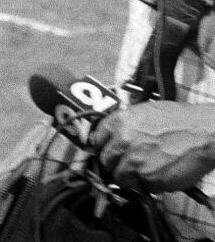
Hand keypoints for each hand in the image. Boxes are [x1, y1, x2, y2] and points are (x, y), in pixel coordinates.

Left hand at [92, 101, 214, 191]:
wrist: (204, 133)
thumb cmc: (181, 121)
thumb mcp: (145, 112)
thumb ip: (126, 125)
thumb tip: (114, 136)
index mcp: (119, 122)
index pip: (96, 139)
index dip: (103, 147)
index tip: (107, 152)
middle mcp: (122, 141)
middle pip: (105, 161)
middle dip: (115, 164)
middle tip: (128, 164)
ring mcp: (135, 161)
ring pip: (120, 177)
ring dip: (130, 177)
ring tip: (145, 171)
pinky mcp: (149, 178)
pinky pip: (141, 187)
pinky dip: (148, 185)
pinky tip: (159, 174)